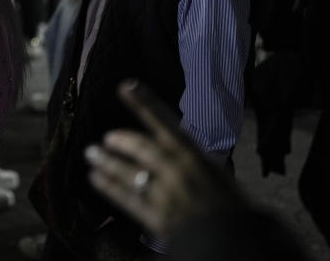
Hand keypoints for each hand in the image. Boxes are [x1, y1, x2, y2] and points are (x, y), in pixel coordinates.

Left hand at [84, 80, 237, 237]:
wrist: (238, 243)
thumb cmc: (233, 208)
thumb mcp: (218, 176)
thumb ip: (192, 162)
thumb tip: (176, 151)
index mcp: (195, 156)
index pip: (165, 122)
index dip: (144, 103)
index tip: (126, 86)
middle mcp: (177, 170)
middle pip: (141, 148)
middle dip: (121, 141)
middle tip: (107, 138)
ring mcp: (165, 194)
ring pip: (128, 172)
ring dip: (107, 162)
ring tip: (92, 154)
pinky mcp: (156, 217)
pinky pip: (127, 198)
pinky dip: (109, 187)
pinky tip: (96, 178)